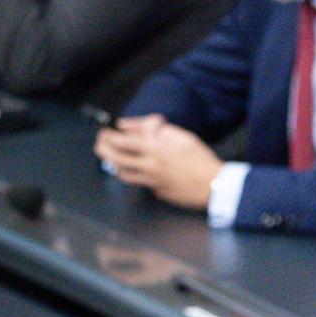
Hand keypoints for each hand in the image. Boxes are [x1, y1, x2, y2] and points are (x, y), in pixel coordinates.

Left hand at [94, 116, 222, 209]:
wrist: (214, 184)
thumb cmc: (199, 158)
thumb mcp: (179, 134)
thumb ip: (152, 128)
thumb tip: (129, 124)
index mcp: (154, 149)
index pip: (121, 141)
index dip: (108, 135)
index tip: (104, 130)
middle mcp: (148, 166)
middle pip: (115, 158)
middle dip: (102, 149)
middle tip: (101, 143)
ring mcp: (151, 181)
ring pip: (122, 173)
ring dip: (114, 163)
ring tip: (114, 156)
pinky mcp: (156, 191)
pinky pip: (140, 182)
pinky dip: (136, 174)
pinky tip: (140, 169)